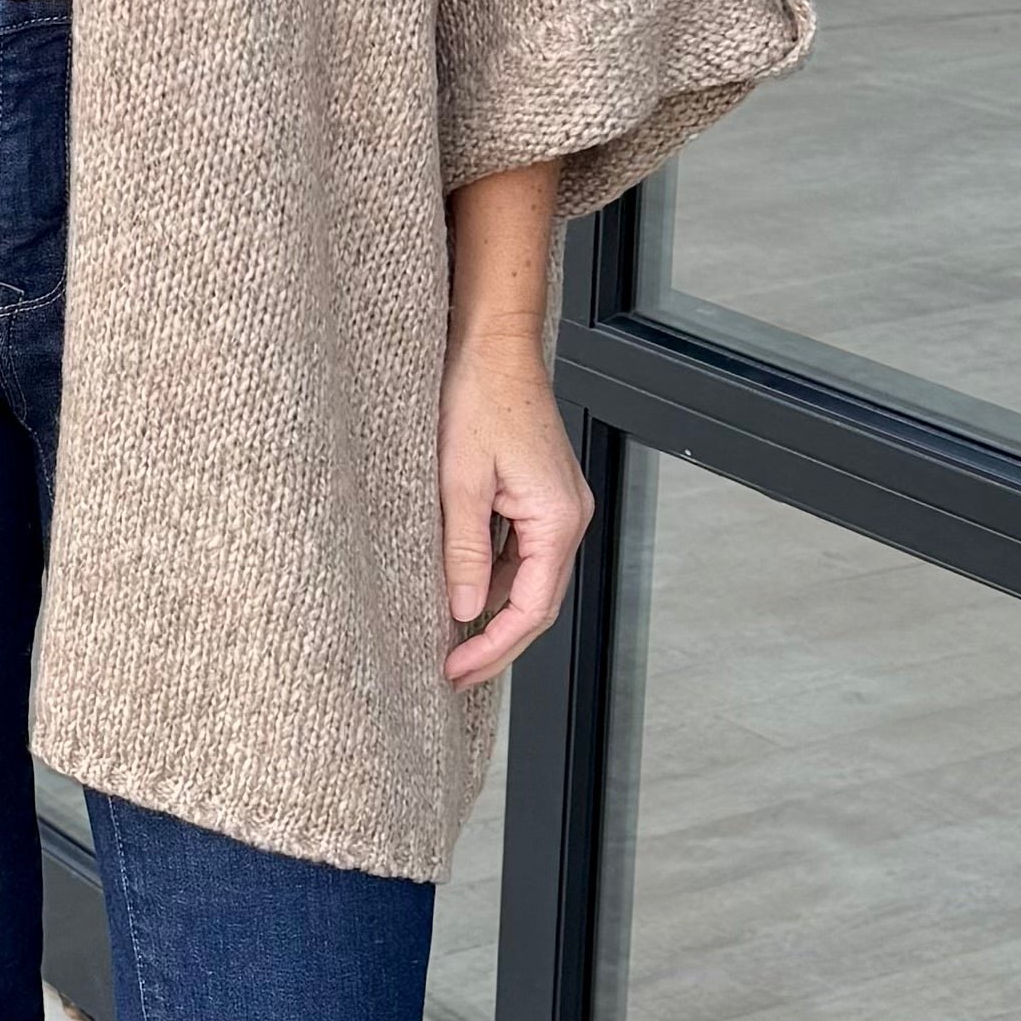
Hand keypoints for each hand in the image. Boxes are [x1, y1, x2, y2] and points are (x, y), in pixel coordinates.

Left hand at [441, 318, 592, 688]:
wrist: (493, 346)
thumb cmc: (479, 399)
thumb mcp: (458, 483)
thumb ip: (463, 552)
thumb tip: (464, 612)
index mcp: (557, 518)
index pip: (531, 609)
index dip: (493, 648)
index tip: (456, 671)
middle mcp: (569, 517)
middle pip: (537, 603)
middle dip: (496, 642)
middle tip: (453, 673)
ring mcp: (558, 506)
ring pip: (529, 580)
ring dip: (494, 613)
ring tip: (451, 642)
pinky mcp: (541, 495)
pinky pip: (521, 552)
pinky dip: (494, 578)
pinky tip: (462, 591)